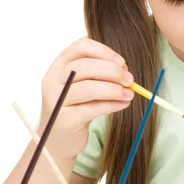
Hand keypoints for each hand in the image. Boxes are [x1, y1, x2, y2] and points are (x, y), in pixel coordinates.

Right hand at [38, 38, 134, 157]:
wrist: (58, 137)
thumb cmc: (76, 106)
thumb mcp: (83, 85)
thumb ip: (100, 75)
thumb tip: (126, 73)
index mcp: (59, 65)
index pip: (81, 46)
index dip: (104, 52)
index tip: (122, 63)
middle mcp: (53, 80)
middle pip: (85, 66)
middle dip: (112, 71)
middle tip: (130, 80)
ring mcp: (56, 100)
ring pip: (89, 88)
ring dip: (114, 89)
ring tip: (129, 94)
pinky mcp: (65, 120)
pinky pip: (93, 109)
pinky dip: (112, 105)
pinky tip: (123, 104)